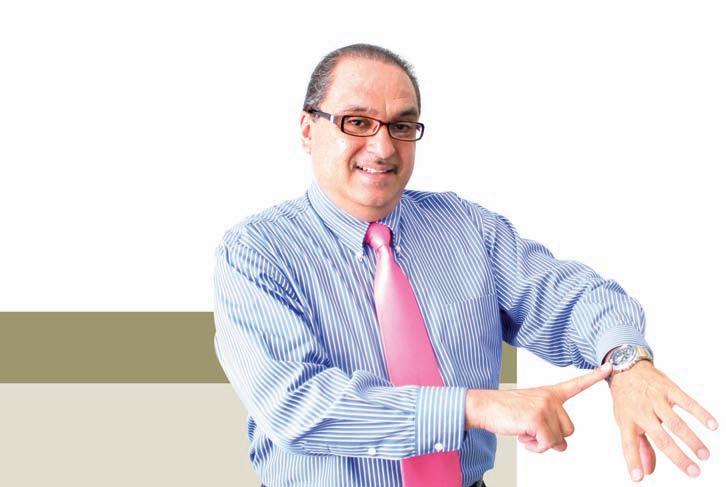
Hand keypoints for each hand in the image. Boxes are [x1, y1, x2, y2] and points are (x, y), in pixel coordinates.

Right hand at [465, 363, 611, 452]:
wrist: (484, 407)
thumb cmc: (505, 410)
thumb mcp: (532, 413)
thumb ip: (551, 424)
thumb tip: (562, 446)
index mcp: (549, 392)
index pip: (576, 384)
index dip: (594, 376)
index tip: (610, 366)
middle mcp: (550, 398)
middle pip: (569, 429)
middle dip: (552, 437)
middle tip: (533, 432)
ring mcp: (545, 408)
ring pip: (558, 440)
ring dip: (541, 443)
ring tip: (525, 432)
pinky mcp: (537, 419)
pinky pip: (546, 444)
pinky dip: (534, 447)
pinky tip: (523, 436)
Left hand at [609, 361, 718, 481]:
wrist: (626, 366)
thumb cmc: (627, 400)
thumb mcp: (625, 420)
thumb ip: (638, 446)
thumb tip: (646, 472)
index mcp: (627, 421)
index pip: (628, 445)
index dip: (632, 462)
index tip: (637, 479)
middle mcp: (640, 411)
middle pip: (660, 437)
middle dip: (678, 457)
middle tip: (694, 472)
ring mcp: (655, 399)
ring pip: (676, 422)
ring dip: (692, 440)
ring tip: (704, 456)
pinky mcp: (668, 388)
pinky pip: (687, 402)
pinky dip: (701, 413)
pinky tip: (713, 425)